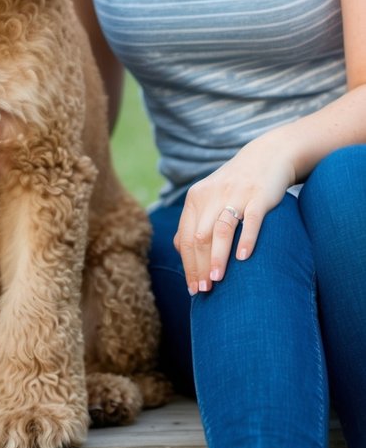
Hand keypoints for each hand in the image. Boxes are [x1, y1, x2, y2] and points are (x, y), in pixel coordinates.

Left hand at [173, 140, 295, 294]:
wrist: (267, 156)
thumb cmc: (235, 184)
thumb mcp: (209, 197)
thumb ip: (194, 220)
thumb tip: (179, 248)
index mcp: (196, 198)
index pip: (186, 237)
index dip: (188, 265)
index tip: (192, 290)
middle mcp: (212, 195)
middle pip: (200, 236)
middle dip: (199, 266)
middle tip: (203, 291)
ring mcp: (236, 195)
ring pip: (221, 229)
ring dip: (217, 256)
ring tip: (217, 280)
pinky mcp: (259, 196)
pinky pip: (251, 220)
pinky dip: (246, 239)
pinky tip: (243, 258)